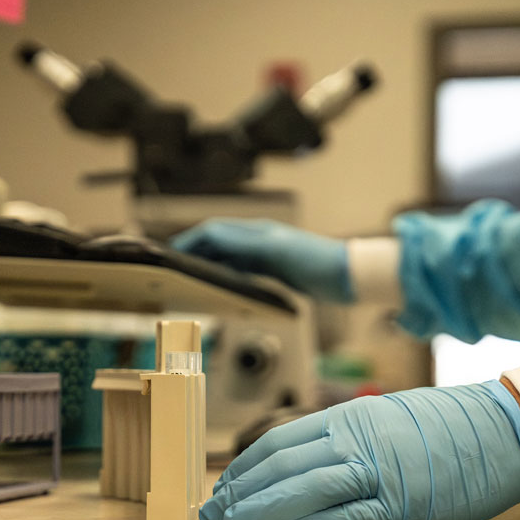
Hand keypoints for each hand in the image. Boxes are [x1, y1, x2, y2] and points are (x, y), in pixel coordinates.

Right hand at [170, 218, 353, 301]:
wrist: (348, 276)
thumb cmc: (317, 260)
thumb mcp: (275, 251)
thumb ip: (242, 244)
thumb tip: (210, 236)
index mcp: (256, 232)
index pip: (213, 231)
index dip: (190, 240)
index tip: (171, 254)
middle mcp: (259, 240)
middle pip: (218, 243)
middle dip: (195, 252)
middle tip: (174, 269)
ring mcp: (268, 256)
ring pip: (229, 257)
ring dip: (209, 264)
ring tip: (191, 278)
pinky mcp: (278, 272)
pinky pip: (244, 272)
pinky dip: (228, 277)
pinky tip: (223, 288)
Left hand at [200, 381, 519, 519]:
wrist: (503, 429)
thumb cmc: (447, 427)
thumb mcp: (386, 418)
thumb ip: (346, 438)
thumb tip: (308, 462)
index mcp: (350, 416)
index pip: (280, 439)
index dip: (246, 465)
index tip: (225, 484)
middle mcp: (355, 437)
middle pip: (280, 462)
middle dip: (240, 489)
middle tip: (214, 510)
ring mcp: (376, 469)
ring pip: (302, 485)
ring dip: (260, 506)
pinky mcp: (398, 502)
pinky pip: (342, 513)